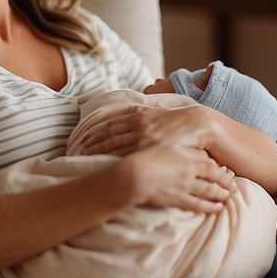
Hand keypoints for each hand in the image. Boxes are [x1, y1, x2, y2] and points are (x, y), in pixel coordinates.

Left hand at [80, 103, 217, 156]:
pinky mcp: (153, 149)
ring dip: (98, 152)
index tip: (81, 138)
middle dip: (91, 143)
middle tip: (76, 151)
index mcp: (138, 114)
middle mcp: (138, 125)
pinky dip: (115, 160)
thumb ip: (141, 113)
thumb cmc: (178, 121)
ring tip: (85, 159)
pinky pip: (130, 156)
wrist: (200, 125)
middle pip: (107, 135)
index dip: (93, 132)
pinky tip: (107, 166)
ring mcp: (145, 138)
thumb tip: (129, 113)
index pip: (109, 124)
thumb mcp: (157, 112)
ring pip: (115, 146)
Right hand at [124, 145, 235, 214]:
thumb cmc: (146, 158)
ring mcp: (185, 186)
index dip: (219, 168)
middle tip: (233, 186)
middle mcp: (189, 172)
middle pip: (213, 177)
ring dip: (220, 194)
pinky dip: (210, 207)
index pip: (209, 163)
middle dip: (225, 182)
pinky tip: (217, 209)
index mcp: (186, 157)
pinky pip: (198, 205)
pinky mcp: (178, 199)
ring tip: (228, 197)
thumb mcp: (165, 146)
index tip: (226, 171)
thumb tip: (196, 151)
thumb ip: (181, 148)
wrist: (135, 175)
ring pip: (209, 191)